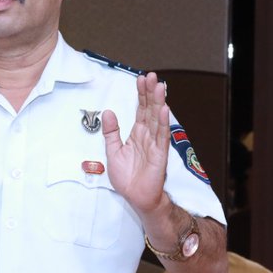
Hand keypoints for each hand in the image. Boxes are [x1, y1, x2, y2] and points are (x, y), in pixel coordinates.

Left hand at [102, 72, 169, 213]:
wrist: (135, 197)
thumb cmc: (127, 177)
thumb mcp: (113, 151)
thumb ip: (111, 132)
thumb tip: (108, 112)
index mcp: (137, 134)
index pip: (140, 109)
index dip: (140, 94)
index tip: (140, 79)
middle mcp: (147, 136)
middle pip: (150, 110)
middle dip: (150, 93)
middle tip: (151, 76)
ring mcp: (155, 144)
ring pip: (157, 119)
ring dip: (158, 102)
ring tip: (159, 86)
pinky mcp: (160, 155)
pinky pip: (162, 136)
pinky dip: (163, 123)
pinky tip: (164, 110)